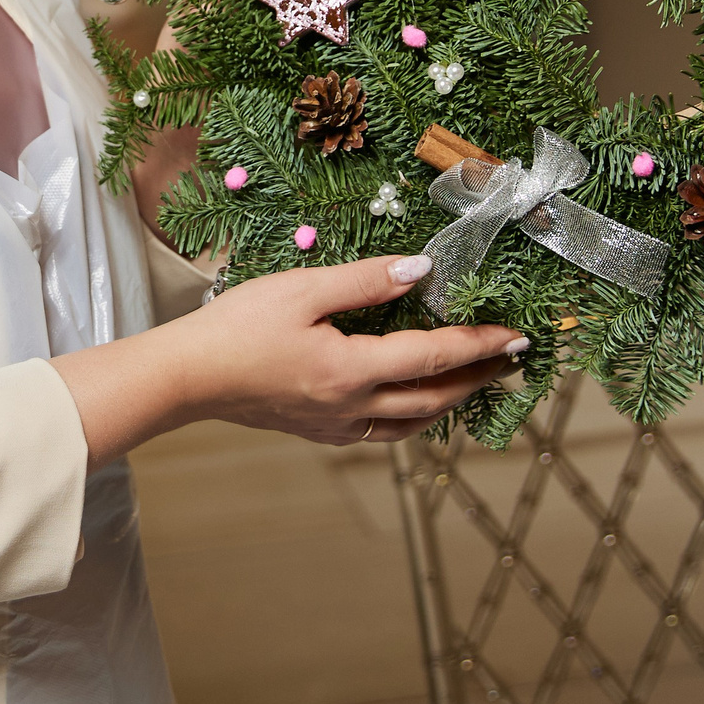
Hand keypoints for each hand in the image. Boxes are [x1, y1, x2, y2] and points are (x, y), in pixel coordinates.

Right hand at [181, 254, 527, 445]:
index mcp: (351, 370)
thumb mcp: (301, 289)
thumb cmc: (236, 328)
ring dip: (450, 403)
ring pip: (413, 424)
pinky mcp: (319, 431)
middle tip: (512, 360)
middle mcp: (352, 407)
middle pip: (434, 398)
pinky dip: (413, 417)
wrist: (187, 378)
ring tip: (474, 383)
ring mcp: (336, 426)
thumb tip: (420, 271)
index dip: (479, 344)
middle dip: (478, 377)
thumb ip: (364, 281)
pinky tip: (414, 404)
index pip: (433, 358)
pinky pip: (383, 432)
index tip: (516, 334)